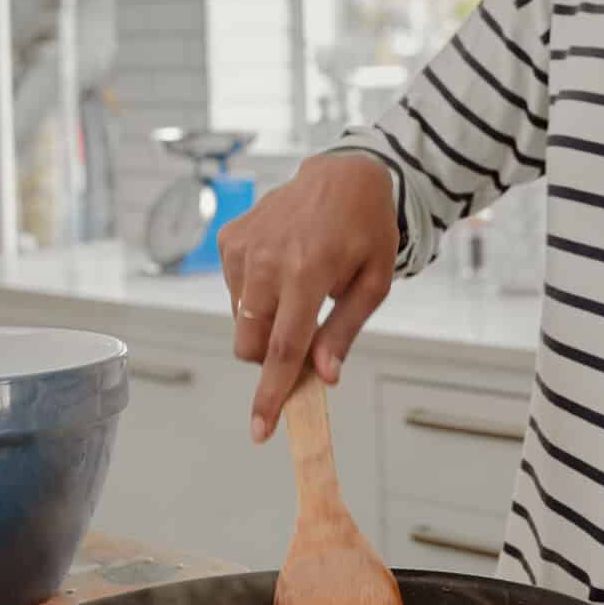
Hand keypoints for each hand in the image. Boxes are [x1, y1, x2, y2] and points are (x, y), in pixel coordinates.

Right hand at [219, 152, 399, 441]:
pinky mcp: (229, 239)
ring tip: (299, 286)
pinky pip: (234, 292)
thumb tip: (323, 376)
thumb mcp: (374, 282)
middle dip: (271, 355)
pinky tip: (282, 267)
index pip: (283, 348)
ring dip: (266, 321)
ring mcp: (242, 247)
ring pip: (241, 321)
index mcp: (308, 271)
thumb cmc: (365, 230)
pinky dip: (256, 294)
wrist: (343, 174)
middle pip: (250, 343)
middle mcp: (267, 259)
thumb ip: (345, 330)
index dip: (271, 393)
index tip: (260, 429)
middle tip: (304, 332)